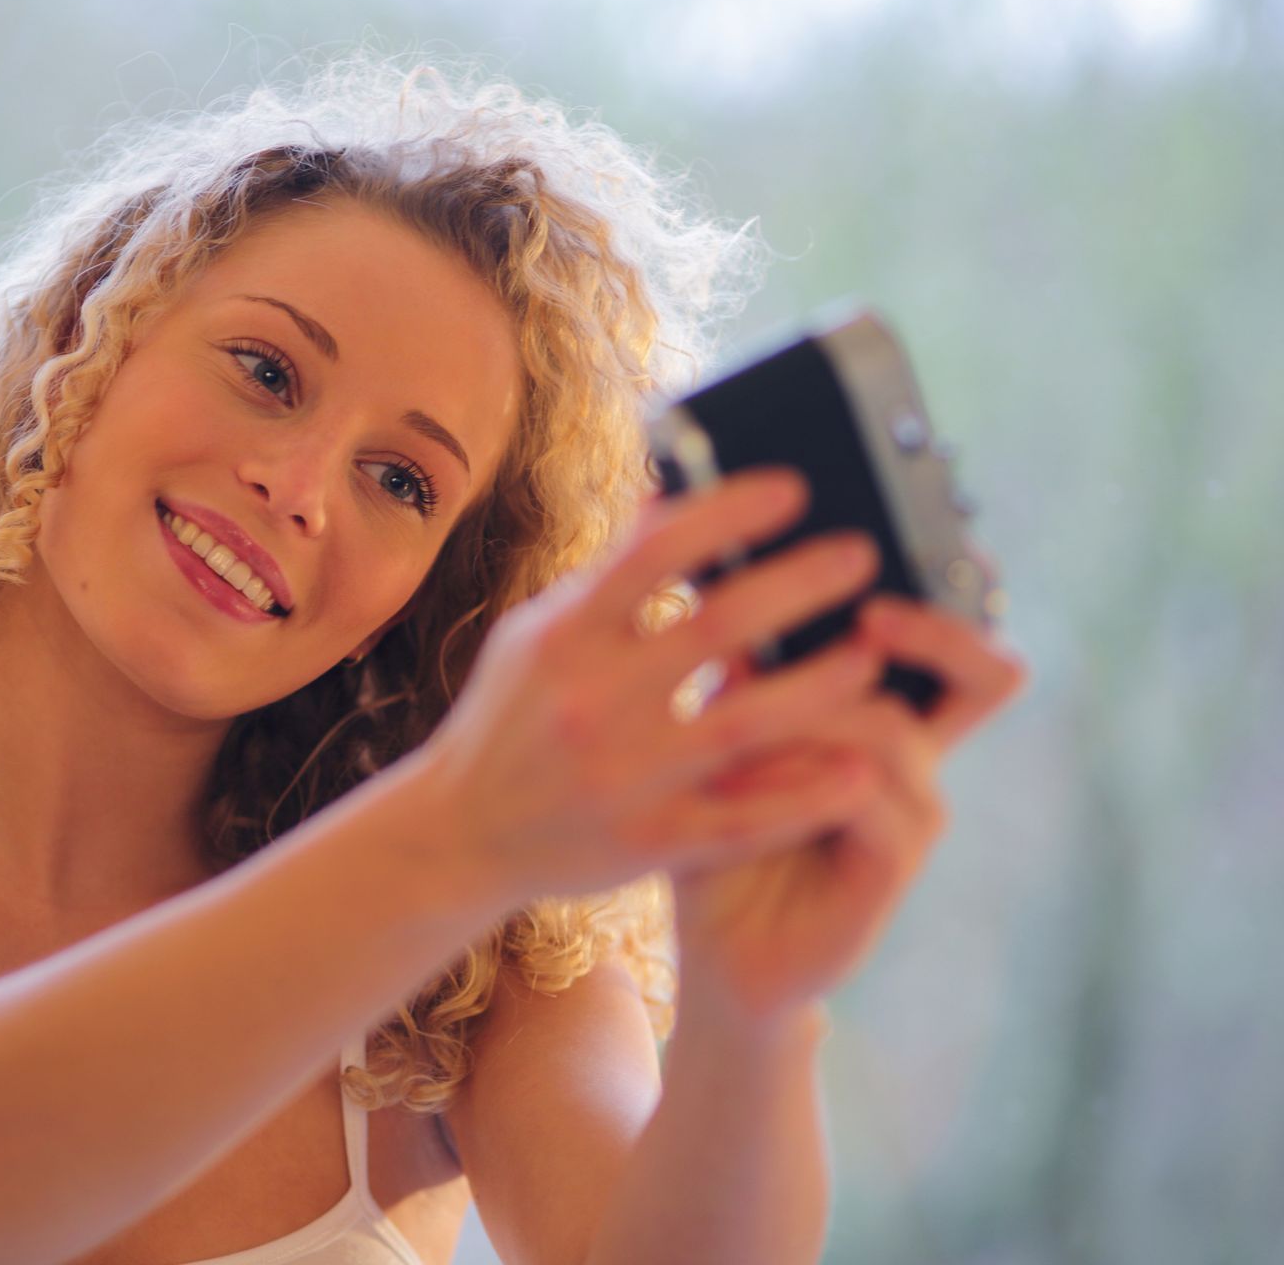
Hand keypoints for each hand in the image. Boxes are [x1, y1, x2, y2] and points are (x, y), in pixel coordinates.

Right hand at [418, 468, 893, 904]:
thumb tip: (666, 494)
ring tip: (870, 655)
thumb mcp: (534, 634)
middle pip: (717, 627)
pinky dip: (807, 795)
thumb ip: (602, 574)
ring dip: (821, 685)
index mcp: (563, 637)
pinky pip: (745, 818)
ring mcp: (623, 776)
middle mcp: (591, 700)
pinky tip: (858, 769)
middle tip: (859, 556)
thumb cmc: (508, 718)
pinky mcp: (649, 842)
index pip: (655, 552)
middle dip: (800, 584)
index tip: (792, 491)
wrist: (461, 834)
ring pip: (747, 723)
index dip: (729, 514)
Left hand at [668, 596, 1029, 1030]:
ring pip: (889, 726)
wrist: (718, 948)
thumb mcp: (715, 737)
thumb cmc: (713, 834)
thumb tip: (717, 570)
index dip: (953, 595)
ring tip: (724, 717)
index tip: (911, 541)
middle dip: (930, 631)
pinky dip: (794, 773)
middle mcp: (915, 762)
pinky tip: (734, 773)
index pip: (957, 645)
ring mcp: (912, 815)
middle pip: (986, 674)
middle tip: (867, 614)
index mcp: (882, 719)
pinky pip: (861, 794)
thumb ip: (736, 670)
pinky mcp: (892, 866)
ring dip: (804, 713)